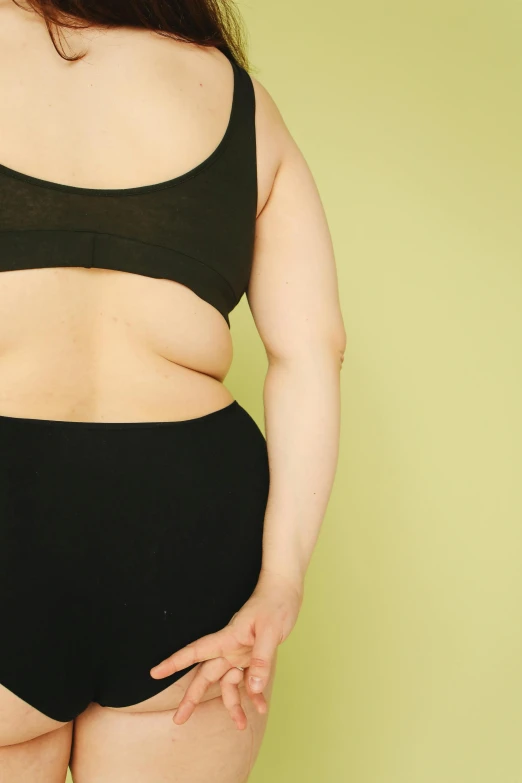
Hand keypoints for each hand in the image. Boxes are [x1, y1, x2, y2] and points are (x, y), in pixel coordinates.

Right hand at [149, 569, 303, 729]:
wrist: (285, 592)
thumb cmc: (275, 605)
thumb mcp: (270, 631)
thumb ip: (261, 660)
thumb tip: (254, 688)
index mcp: (228, 637)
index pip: (196, 651)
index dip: (175, 662)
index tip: (154, 673)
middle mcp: (230, 648)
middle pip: (206, 675)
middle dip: (192, 697)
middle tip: (179, 720)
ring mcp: (241, 654)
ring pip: (229, 684)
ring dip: (233, 705)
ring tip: (240, 725)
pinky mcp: (254, 657)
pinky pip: (249, 681)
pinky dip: (255, 695)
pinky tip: (262, 707)